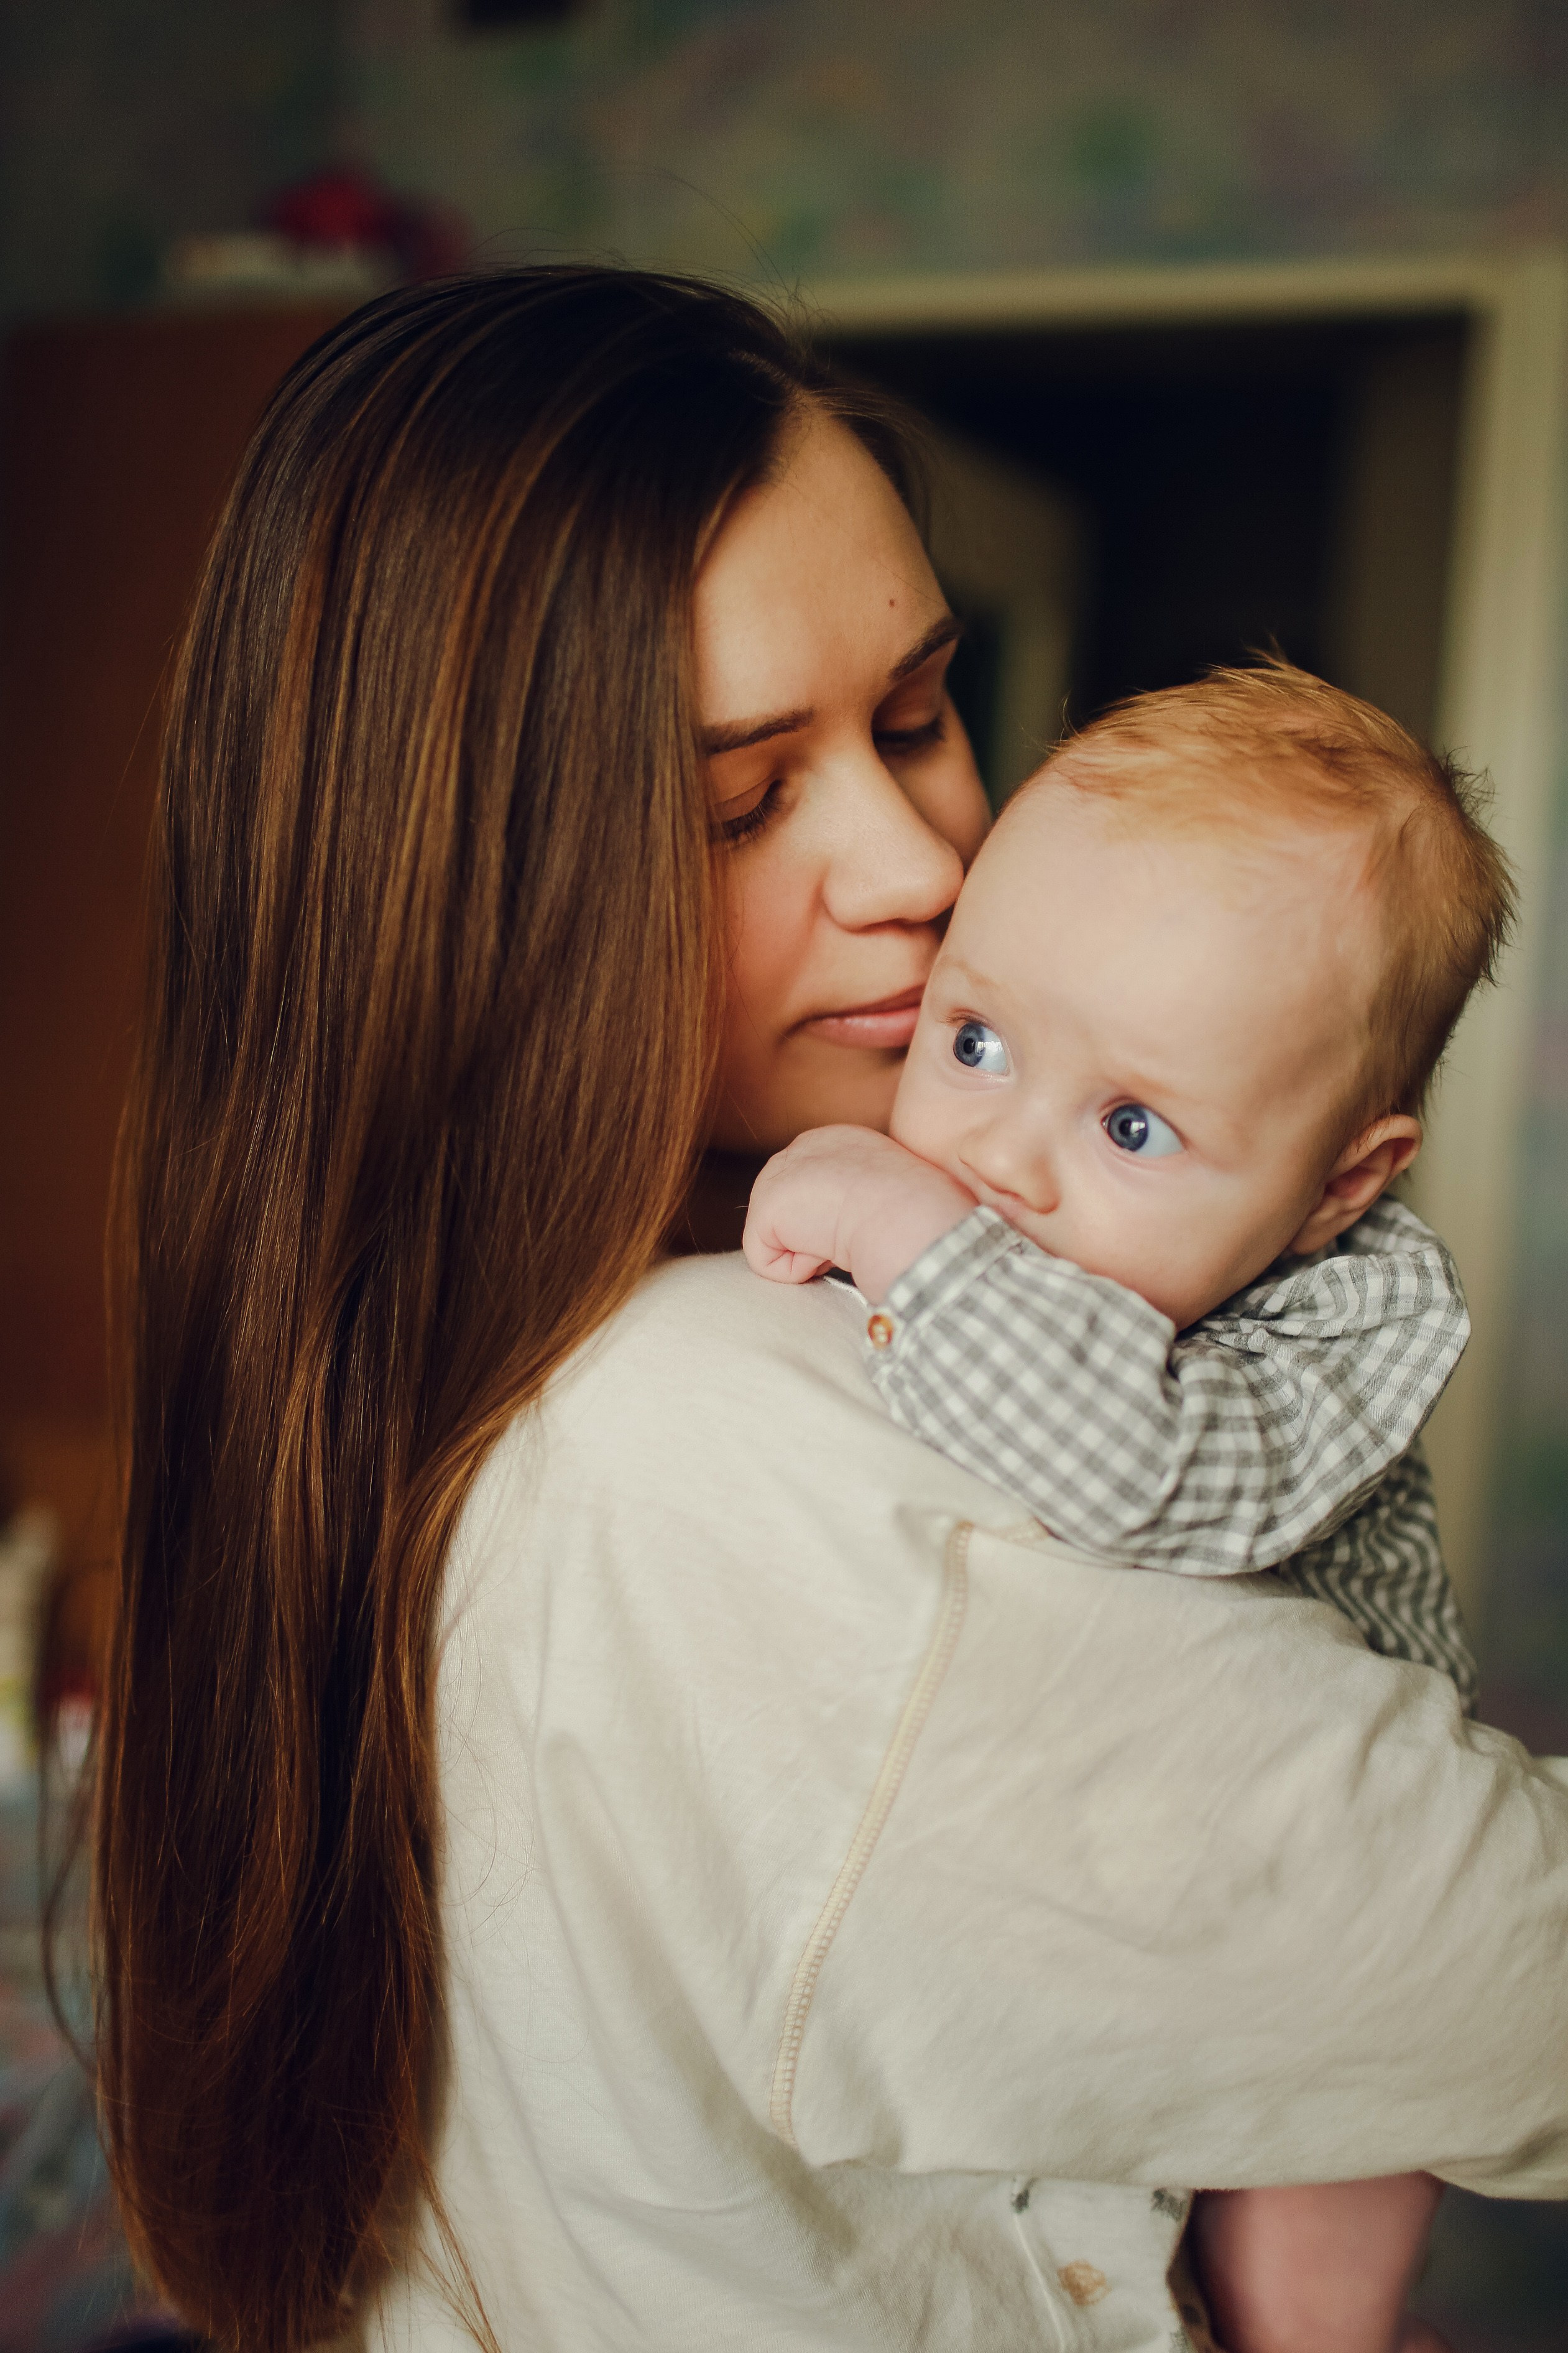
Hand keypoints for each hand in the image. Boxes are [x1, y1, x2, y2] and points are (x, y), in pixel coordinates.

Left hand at [743, 1126, 975, 1298]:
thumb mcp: (892, 1193)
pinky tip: (825, 1250)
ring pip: (783, 1239)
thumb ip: (865, 1199)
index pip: (819, 1192)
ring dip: (813, 1253)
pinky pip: (766, 1262)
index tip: (869, 1223)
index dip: (841, 1221)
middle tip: (857, 1233)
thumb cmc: (918, 1211)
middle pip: (794, 1215)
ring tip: (844, 1239)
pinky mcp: (764, 1207)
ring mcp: (779, 1173)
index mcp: (840, 1141)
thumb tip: (862, 1227)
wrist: (905, 1213)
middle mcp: (804, 1147)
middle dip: (820, 1235)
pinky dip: (796, 1270)